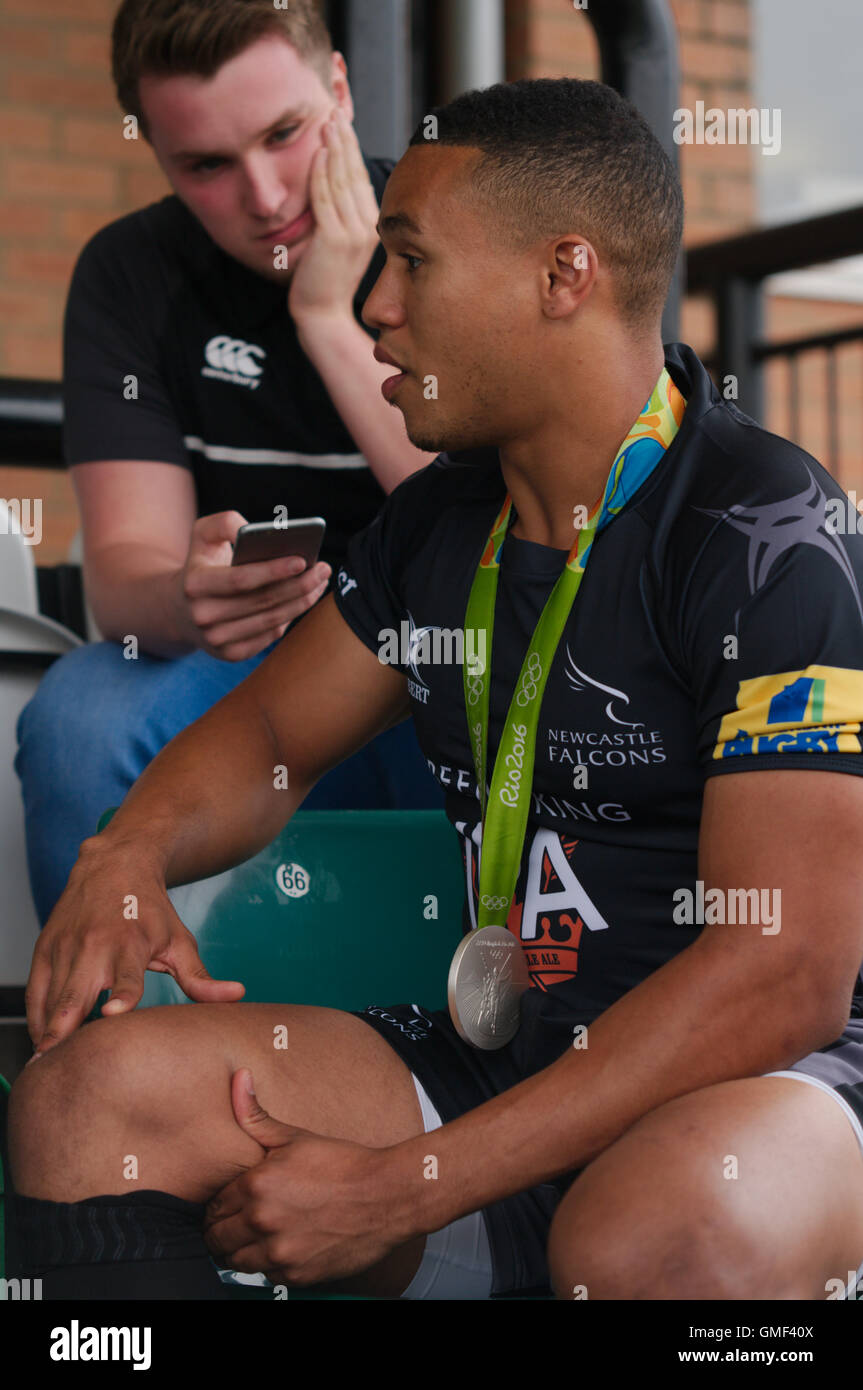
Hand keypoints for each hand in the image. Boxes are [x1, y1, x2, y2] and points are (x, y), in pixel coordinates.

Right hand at [25, 840, 244, 1055]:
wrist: (113, 865)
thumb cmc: (149, 910)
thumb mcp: (179, 941)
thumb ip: (200, 977)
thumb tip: (237, 996)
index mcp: (130, 945)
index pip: (127, 977)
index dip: (121, 997)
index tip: (113, 1015)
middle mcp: (94, 946)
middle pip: (76, 996)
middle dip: (65, 1033)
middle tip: (60, 1068)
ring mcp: (65, 948)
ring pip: (50, 1000)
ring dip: (48, 1034)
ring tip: (49, 1067)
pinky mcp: (44, 949)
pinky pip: (35, 992)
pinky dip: (37, 1019)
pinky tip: (44, 1042)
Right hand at [173, 511, 330, 660]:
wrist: (180, 608)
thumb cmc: (201, 563)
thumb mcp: (203, 534)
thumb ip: (225, 523)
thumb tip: (254, 531)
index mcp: (195, 584)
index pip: (241, 580)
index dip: (274, 571)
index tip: (303, 560)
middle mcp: (203, 616)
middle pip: (263, 602)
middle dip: (299, 585)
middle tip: (323, 569)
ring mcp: (217, 639)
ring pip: (271, 620)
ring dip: (302, 601)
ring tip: (320, 582)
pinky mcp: (231, 654)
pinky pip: (270, 635)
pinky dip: (290, 617)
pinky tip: (305, 599)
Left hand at [203, 1068, 406, 1285]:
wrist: (386, 1195)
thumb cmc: (342, 1164)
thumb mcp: (296, 1137)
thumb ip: (256, 1115)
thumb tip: (238, 1079)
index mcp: (256, 1186)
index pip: (212, 1207)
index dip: (220, 1205)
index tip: (231, 1204)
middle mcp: (261, 1222)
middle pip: (216, 1239)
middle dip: (223, 1231)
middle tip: (240, 1222)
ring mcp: (279, 1253)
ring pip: (235, 1262)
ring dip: (241, 1250)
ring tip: (261, 1235)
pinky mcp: (296, 1276)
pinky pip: (266, 1276)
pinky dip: (269, 1265)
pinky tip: (285, 1246)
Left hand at [288, 107, 380, 324]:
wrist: (323, 315)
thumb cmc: (324, 281)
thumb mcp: (338, 243)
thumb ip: (339, 215)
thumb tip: (330, 186)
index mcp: (372, 225)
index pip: (360, 178)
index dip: (351, 148)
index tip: (342, 122)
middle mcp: (368, 226)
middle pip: (355, 173)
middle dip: (345, 139)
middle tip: (336, 109)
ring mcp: (353, 233)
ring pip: (342, 182)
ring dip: (333, 148)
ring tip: (327, 121)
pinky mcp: (334, 240)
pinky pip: (326, 199)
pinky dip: (321, 173)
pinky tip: (316, 152)